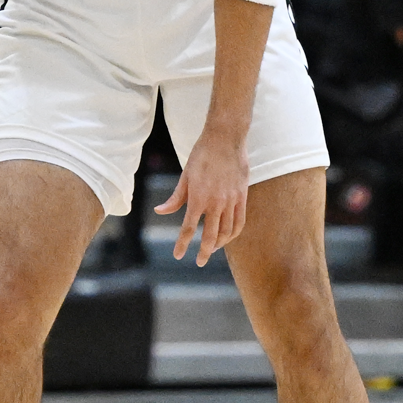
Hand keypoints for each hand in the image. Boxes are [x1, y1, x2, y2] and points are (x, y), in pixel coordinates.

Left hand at [153, 134, 249, 267]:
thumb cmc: (201, 156)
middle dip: (204, 252)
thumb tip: (160, 211)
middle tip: (199, 262)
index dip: (182, 244)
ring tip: (211, 249)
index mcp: (198, 198)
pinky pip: (239, 221)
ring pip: (227, 231)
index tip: (178, 256)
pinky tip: (227, 237)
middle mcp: (216, 203)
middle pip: (210, 235)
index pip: (188, 228)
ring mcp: (231, 201)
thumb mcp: (185, 176)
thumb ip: (175, 198)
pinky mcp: (242, 197)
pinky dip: (233, 234)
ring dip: (219, 244)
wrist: (225, 139)